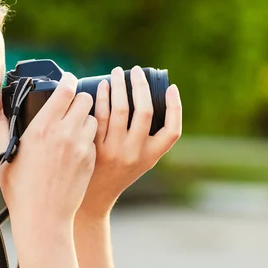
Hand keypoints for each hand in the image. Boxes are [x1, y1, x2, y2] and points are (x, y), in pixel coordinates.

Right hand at [0, 72, 98, 227]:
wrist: (44, 218)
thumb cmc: (21, 192)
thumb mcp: (4, 159)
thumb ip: (2, 133)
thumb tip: (0, 117)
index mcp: (41, 129)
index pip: (65, 91)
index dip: (67, 82)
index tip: (67, 81)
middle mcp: (64, 134)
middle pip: (85, 99)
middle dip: (79, 99)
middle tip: (72, 105)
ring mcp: (81, 147)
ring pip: (93, 118)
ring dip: (85, 119)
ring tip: (75, 128)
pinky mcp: (90, 160)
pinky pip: (94, 140)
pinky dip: (88, 139)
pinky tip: (76, 149)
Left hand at [78, 66, 181, 217]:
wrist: (92, 196)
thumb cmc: (117, 172)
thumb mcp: (139, 160)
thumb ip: (146, 137)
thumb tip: (145, 96)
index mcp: (151, 156)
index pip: (173, 131)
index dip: (176, 107)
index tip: (171, 88)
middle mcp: (136, 153)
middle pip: (145, 112)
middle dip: (141, 86)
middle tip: (137, 71)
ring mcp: (115, 151)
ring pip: (121, 110)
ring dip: (120, 86)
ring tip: (118, 72)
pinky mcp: (95, 147)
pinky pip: (100, 116)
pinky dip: (102, 97)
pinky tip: (102, 86)